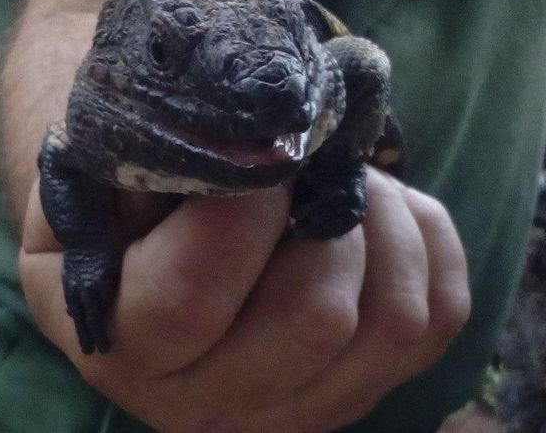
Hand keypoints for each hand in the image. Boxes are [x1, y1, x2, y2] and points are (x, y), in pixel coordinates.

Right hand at [19, 167, 469, 431]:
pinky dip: (426, 241)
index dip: (243, 205)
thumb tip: (255, 140)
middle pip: (319, 317)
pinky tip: (377, 214)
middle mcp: (214, 405)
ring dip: (384, 221)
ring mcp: (300, 409)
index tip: (261, 149)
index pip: (194, 296)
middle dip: (330, 212)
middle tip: (312, 161)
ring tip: (344, 183)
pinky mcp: (364, 390)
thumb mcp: (102, 172)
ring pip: (397, 321)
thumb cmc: (125, 203)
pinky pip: (442, 315)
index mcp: (131, 349)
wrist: (149, 256)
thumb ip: (152, 153)